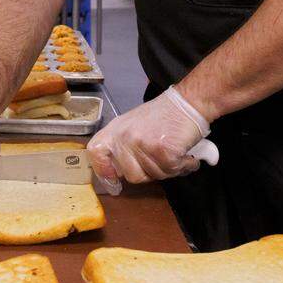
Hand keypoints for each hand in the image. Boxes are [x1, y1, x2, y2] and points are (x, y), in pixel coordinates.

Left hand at [88, 86, 218, 191]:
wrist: (187, 103)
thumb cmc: (163, 116)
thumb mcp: (132, 125)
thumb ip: (122, 145)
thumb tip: (115, 173)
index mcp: (116, 130)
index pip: (96, 151)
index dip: (102, 169)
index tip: (114, 179)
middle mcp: (126, 137)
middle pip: (131, 176)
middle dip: (149, 173)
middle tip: (160, 159)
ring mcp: (143, 144)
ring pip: (154, 176)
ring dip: (168, 169)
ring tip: (173, 151)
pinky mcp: (162, 150)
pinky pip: (172, 171)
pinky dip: (183, 166)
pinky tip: (185, 154)